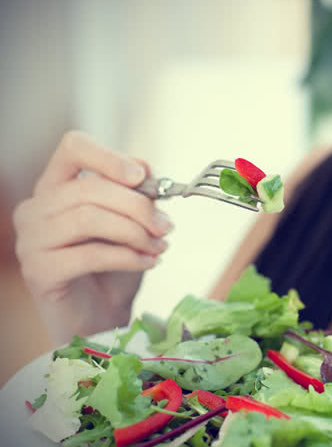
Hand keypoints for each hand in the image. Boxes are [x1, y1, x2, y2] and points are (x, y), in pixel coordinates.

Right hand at [13, 131, 173, 344]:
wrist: (101, 316)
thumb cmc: (114, 266)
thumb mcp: (131, 223)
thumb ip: (135, 193)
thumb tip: (146, 167)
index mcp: (56, 186)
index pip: (73, 148)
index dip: (109, 157)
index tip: (142, 177)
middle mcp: (36, 208)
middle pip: (90, 188)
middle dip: (138, 207)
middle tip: (167, 227)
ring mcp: (31, 240)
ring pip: (89, 218)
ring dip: (135, 232)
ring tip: (160, 247)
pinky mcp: (39, 270)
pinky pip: (89, 254)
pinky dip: (127, 257)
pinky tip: (148, 262)